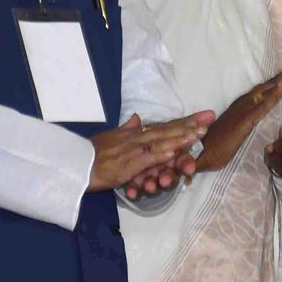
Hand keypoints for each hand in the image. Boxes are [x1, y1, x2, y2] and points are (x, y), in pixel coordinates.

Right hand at [88, 111, 213, 195]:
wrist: (73, 165)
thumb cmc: (90, 154)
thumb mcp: (110, 137)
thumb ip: (126, 129)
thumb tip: (137, 118)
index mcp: (133, 133)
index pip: (163, 124)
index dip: (184, 120)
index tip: (204, 116)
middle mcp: (134, 139)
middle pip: (166, 130)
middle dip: (188, 125)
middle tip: (209, 121)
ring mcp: (131, 151)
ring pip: (159, 142)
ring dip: (179, 138)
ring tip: (198, 134)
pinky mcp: (127, 166)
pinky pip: (146, 159)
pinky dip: (161, 154)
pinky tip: (175, 151)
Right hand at [196, 55, 281, 171]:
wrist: (199, 153)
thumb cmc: (216, 143)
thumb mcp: (238, 129)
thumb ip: (247, 121)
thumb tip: (253, 116)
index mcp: (247, 104)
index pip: (270, 87)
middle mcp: (247, 102)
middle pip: (274, 83)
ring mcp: (246, 109)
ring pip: (271, 89)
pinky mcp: (245, 121)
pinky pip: (262, 106)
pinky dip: (273, 95)